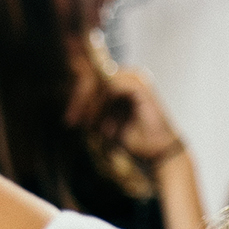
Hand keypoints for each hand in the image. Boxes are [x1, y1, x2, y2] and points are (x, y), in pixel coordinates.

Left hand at [65, 46, 185, 166]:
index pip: (93, 78)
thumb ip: (92, 109)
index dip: (79, 96)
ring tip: (91, 126)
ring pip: (100, 81)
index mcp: (121, 82)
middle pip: (93, 76)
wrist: (158, 152)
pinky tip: (104, 123)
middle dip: (80, 100)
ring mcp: (135, 78)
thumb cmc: (135, 139)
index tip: (70, 119)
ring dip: (92, 105)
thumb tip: (73, 106)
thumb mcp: (106, 122)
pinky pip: (111, 86)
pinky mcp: (139, 85)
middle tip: (73, 120)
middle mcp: (128, 76)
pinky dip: (103, 104)